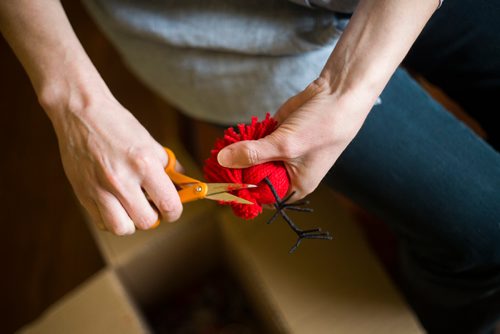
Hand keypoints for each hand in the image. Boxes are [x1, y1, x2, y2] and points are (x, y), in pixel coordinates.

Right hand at [49, 93, 182, 234]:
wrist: (80, 113)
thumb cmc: (117, 125)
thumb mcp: (150, 142)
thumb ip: (167, 167)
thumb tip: (183, 185)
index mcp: (143, 164)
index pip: (168, 204)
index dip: (175, 212)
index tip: (173, 209)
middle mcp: (121, 180)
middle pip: (147, 221)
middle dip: (154, 216)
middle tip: (152, 205)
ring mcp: (99, 189)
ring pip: (122, 228)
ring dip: (132, 222)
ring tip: (132, 207)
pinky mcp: (83, 194)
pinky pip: (102, 222)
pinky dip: (112, 219)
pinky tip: (116, 204)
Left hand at [217, 78, 374, 200]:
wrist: (337, 94)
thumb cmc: (321, 126)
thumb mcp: (285, 144)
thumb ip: (253, 153)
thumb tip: (223, 161)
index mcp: (295, 185)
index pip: (262, 197)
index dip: (241, 192)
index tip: (220, 183)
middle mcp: (287, 173)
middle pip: (254, 179)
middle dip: (236, 171)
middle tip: (214, 164)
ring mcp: (280, 153)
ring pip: (252, 159)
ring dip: (237, 154)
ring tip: (220, 148)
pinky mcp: (275, 135)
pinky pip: (254, 142)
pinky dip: (244, 139)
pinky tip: (232, 137)